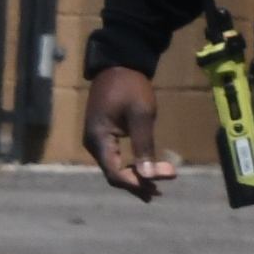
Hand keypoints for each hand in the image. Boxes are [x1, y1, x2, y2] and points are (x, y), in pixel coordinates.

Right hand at [84, 65, 175, 202]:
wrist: (119, 62)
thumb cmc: (130, 86)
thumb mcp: (141, 114)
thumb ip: (143, 146)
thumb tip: (147, 176)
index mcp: (98, 140)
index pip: (115, 173)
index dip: (136, 182)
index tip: (160, 184)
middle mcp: (93, 144)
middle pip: (113, 173)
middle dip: (137, 182)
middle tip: (159, 191)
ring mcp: (97, 139)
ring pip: (114, 166)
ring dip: (135, 176)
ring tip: (155, 185)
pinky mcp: (103, 134)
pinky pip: (115, 156)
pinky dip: (130, 165)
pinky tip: (144, 169)